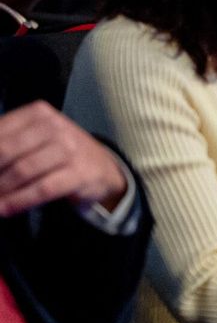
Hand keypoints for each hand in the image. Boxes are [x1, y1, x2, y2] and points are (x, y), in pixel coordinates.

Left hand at [0, 101, 127, 215]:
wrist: (101, 167)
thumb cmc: (59, 152)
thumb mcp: (34, 137)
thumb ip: (6, 142)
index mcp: (38, 113)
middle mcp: (55, 126)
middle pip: (6, 151)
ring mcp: (70, 149)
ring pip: (23, 171)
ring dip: (1, 190)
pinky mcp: (79, 173)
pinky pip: (42, 189)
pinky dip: (18, 201)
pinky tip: (5, 209)